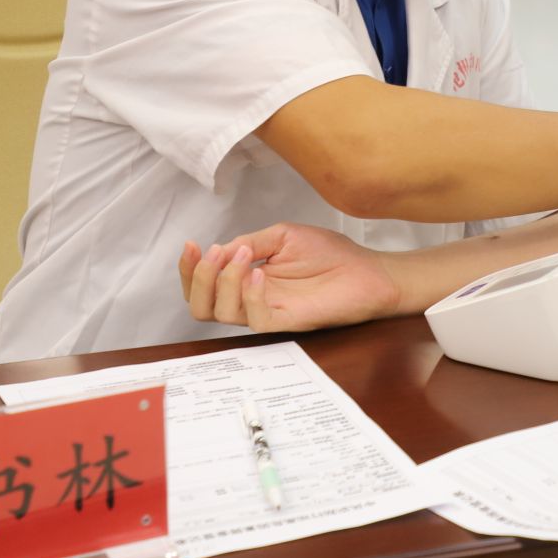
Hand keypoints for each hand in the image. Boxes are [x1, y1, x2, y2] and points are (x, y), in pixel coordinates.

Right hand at [180, 223, 404, 331]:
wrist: (368, 270)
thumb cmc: (331, 254)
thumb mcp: (282, 236)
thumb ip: (250, 242)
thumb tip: (220, 250)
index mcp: (246, 279)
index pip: (203, 285)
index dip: (189, 269)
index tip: (192, 245)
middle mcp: (251, 299)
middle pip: (200, 306)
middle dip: (197, 278)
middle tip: (214, 254)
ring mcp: (267, 311)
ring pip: (221, 313)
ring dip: (224, 280)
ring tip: (245, 256)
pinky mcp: (287, 321)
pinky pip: (254, 319)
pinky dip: (249, 294)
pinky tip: (260, 272)